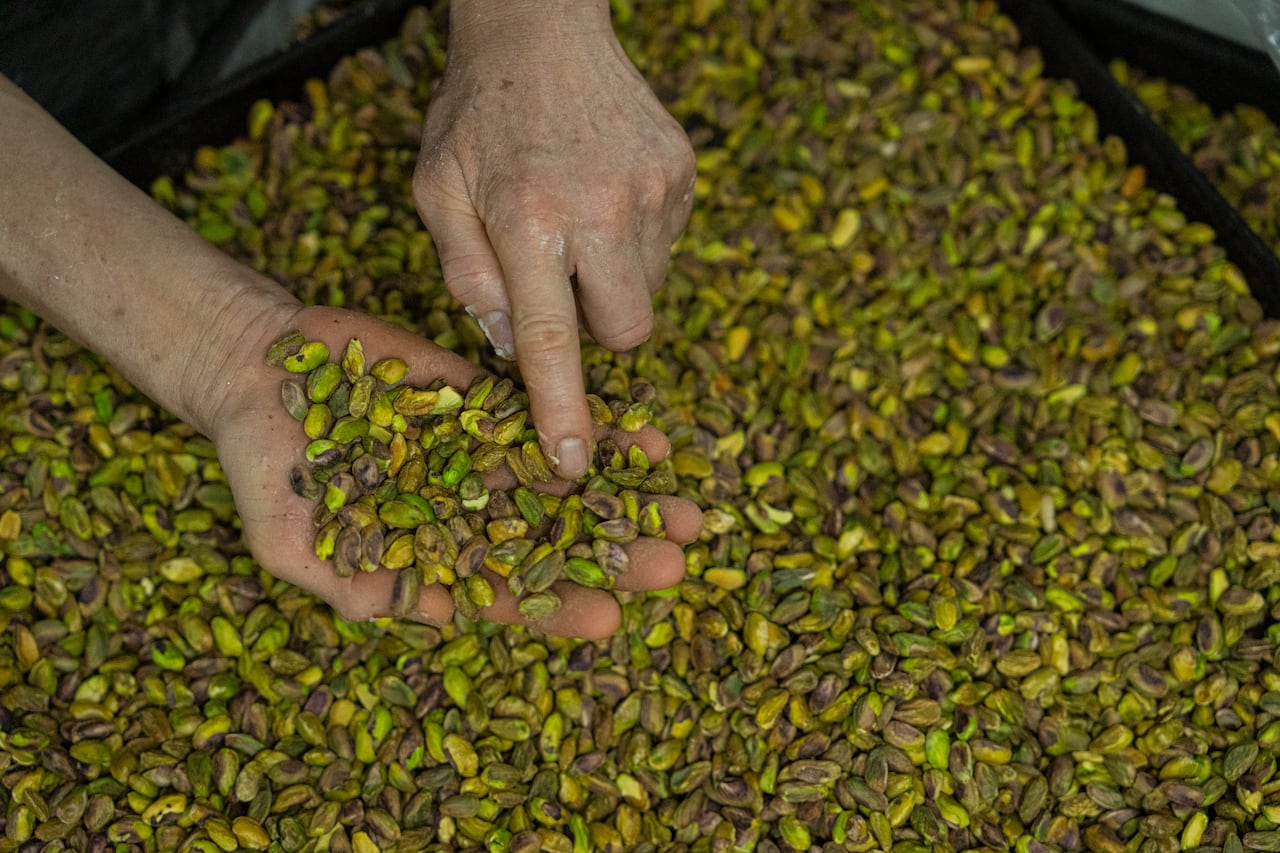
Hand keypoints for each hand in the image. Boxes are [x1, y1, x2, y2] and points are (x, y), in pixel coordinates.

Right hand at [209, 306, 701, 638]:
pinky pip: (550, 419)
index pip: (504, 592)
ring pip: (568, 485)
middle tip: (673, 564)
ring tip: (686, 512)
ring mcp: (482, 456)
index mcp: (430, 557)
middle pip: (553, 542)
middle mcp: (468, 511)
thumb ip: (355, 585)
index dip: (555, 608)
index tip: (609, 618)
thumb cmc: (263, 468)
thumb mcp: (292, 542)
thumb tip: (441, 614)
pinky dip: (598, 432)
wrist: (258, 368)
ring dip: (627, 499)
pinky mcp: (487, 403)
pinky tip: (648, 445)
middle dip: (614, 555)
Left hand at [413, 0, 695, 479]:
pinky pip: (667, 247)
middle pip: (628, 330)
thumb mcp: (436, 191)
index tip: (576, 463)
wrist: (542, 28)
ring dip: (613, 281)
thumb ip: (467, 276)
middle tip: (563, 284)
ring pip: (650, 291)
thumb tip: (513, 349)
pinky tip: (602, 198)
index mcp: (527, 216)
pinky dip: (634, 244)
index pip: (552, 339)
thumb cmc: (477, 115)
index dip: (563, 408)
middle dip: (599, 331)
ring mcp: (653, 188)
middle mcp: (600, 207)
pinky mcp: (683, 172)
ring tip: (577, 222)